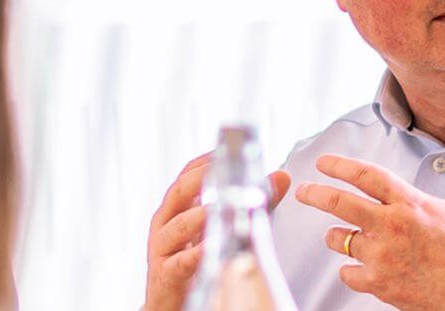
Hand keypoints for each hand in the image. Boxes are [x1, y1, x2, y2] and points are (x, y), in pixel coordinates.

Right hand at [143, 153, 291, 310]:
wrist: (172, 304)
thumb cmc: (198, 261)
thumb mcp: (226, 229)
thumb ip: (253, 204)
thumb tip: (282, 175)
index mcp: (178, 207)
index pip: (187, 174)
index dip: (206, 160)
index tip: (226, 150)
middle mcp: (166, 222)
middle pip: (179, 192)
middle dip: (200, 179)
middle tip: (221, 171)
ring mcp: (162, 248)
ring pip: (177, 226)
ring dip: (198, 216)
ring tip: (217, 208)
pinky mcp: (165, 275)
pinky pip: (180, 262)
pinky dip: (195, 255)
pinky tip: (210, 249)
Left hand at [296, 133, 444, 310]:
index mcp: (413, 204)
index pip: (367, 176)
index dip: (340, 165)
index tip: (323, 162)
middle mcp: (392, 227)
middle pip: (339, 203)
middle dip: (315, 194)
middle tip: (303, 191)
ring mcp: (383, 257)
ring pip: (340, 240)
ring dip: (337, 236)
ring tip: (342, 235)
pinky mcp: (380, 284)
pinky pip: (348, 272)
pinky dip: (350, 269)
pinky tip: (360, 266)